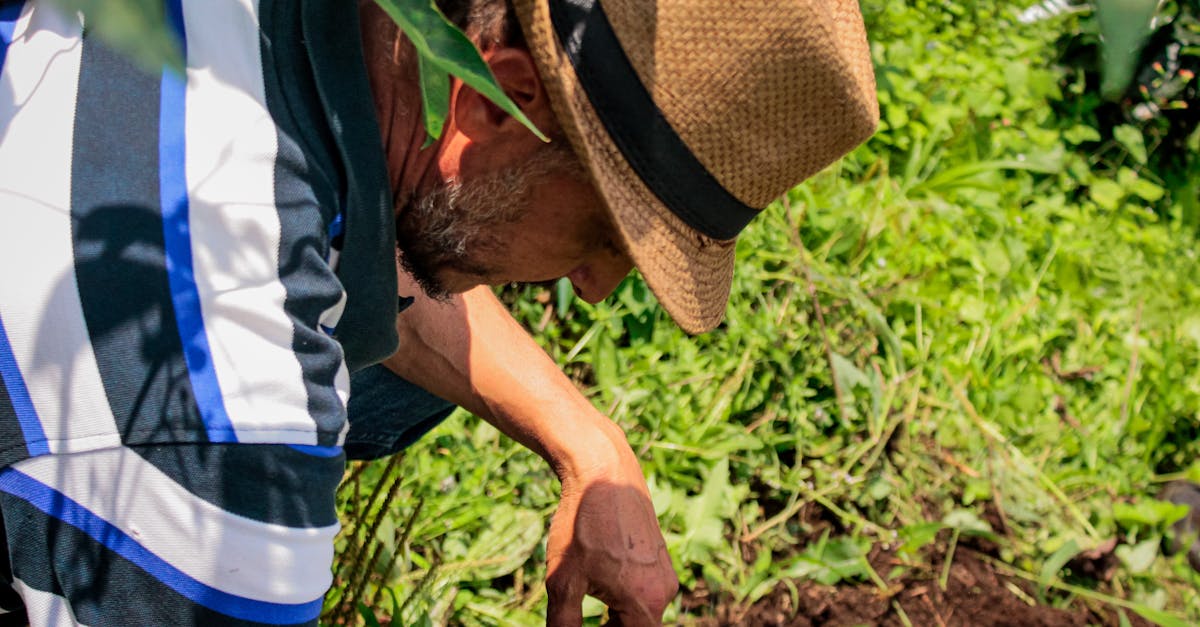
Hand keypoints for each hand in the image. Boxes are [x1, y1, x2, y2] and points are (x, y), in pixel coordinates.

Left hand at [544, 430, 677, 625]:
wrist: (603, 471)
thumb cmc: (582, 525)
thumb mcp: (563, 581)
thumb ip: (564, 624)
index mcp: (645, 604)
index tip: (580, 624)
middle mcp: (664, 591)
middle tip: (577, 615)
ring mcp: (665, 572)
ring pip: (639, 609)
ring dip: (614, 613)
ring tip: (585, 594)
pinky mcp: (659, 556)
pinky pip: (642, 587)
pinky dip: (622, 593)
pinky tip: (597, 574)